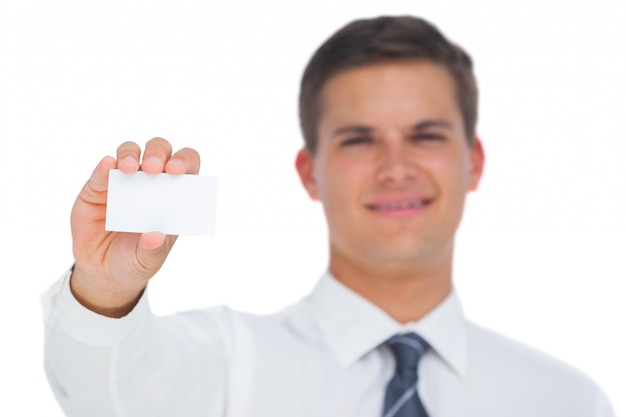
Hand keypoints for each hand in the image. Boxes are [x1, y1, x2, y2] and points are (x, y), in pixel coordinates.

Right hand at [70, 138, 200, 316]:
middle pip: (159, 152)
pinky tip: (107, 165)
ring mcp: (124, 182)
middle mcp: (150, 182)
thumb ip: (153, 249)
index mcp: (173, 195)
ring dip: (130, 155)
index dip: (185, 162)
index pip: (186, 167)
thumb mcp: (148, 260)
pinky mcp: (97, 187)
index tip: (178, 170)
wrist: (103, 272)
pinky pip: (102, 171)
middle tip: (154, 168)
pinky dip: (105, 166)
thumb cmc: (136, 260)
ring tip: (129, 168)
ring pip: (130, 152)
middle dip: (158, 154)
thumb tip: (155, 236)